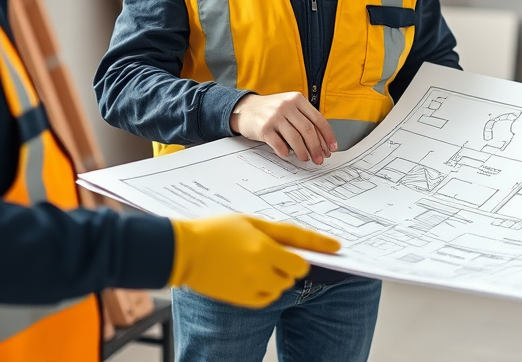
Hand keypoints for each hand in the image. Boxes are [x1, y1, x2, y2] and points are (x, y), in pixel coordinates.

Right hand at [169, 215, 340, 307]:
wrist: (183, 252)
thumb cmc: (214, 231)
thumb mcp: (247, 222)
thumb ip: (276, 233)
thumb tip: (298, 244)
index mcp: (262, 247)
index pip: (301, 251)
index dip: (321, 247)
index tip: (337, 248)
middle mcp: (260, 268)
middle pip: (295, 271)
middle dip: (291, 263)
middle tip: (272, 253)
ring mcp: (251, 286)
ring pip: (282, 286)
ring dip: (277, 276)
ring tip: (255, 263)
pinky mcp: (242, 299)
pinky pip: (267, 298)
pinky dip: (265, 290)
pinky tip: (248, 276)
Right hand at [230, 92, 337, 163]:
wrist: (246, 108)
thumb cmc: (271, 110)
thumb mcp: (289, 106)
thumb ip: (304, 118)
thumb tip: (322, 142)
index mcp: (297, 99)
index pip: (318, 119)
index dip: (327, 136)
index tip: (331, 148)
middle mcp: (287, 106)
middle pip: (308, 130)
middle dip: (317, 147)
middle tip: (320, 158)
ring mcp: (275, 116)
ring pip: (296, 138)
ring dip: (303, 152)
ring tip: (305, 158)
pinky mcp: (264, 128)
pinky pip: (279, 144)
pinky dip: (285, 152)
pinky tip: (288, 154)